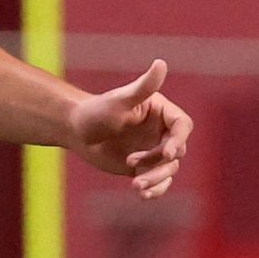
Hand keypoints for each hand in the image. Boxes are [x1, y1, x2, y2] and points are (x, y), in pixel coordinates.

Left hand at [70, 59, 192, 197]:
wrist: (77, 132)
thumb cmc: (96, 111)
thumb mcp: (119, 100)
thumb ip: (143, 86)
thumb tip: (161, 63)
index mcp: (161, 112)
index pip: (182, 126)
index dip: (179, 140)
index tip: (167, 153)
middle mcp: (161, 132)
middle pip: (178, 152)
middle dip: (160, 164)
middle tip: (134, 166)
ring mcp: (154, 151)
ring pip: (169, 170)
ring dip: (156, 180)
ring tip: (136, 186)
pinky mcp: (145, 168)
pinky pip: (158, 181)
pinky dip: (154, 189)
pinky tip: (141, 194)